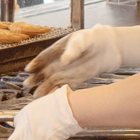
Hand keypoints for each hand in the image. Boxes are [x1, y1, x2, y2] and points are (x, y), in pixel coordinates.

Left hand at [2, 86, 80, 139]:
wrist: (65, 109)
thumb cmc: (58, 105)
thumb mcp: (39, 106)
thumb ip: (34, 116)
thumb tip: (39, 122)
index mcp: (22, 116)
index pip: (15, 127)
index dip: (20, 133)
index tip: (24, 135)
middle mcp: (22, 129)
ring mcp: (29, 139)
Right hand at [25, 24, 139, 96]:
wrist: (111, 47)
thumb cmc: (95, 38)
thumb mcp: (84, 40)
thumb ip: (74, 50)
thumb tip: (63, 61)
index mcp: (59, 49)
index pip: (44, 57)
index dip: (36, 63)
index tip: (29, 70)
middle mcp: (60, 62)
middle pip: (44, 71)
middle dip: (35, 78)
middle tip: (27, 85)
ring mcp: (67, 71)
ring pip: (52, 82)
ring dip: (44, 89)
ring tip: (35, 96)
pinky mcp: (76, 80)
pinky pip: (63, 87)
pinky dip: (56, 93)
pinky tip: (50, 100)